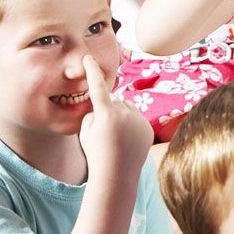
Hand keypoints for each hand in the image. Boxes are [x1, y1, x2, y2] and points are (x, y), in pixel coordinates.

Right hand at [78, 55, 151, 178]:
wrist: (117, 175)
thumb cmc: (96, 153)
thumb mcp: (86, 131)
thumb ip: (94, 112)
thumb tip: (105, 103)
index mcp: (105, 113)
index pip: (96, 86)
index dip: (92, 71)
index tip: (88, 58)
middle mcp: (124, 113)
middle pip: (114, 100)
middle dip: (108, 109)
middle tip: (104, 131)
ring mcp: (138, 120)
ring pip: (127, 108)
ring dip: (121, 115)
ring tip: (116, 137)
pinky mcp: (148, 127)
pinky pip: (137, 118)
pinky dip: (131, 125)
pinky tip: (126, 141)